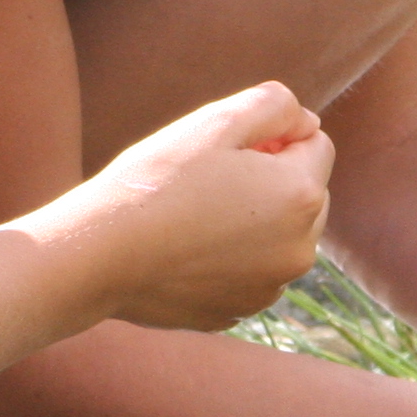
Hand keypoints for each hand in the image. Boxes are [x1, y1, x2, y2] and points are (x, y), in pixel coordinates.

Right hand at [65, 81, 332, 330]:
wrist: (99, 255)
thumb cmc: (156, 181)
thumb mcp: (217, 120)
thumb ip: (275, 105)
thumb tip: (305, 121)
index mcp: (302, 196)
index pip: (317, 144)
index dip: (274, 135)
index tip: (228, 145)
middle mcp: (300, 249)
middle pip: (306, 193)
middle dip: (274, 179)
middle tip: (211, 176)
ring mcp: (269, 288)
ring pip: (279, 236)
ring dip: (254, 220)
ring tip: (194, 213)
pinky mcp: (237, 312)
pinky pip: (249, 272)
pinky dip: (230, 258)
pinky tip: (184, 247)